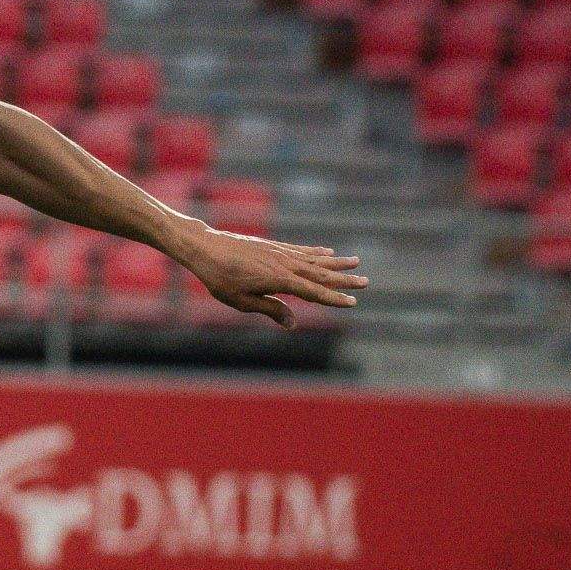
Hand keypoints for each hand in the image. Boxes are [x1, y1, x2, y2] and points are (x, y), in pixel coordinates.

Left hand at [171, 225, 368, 328]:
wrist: (205, 247)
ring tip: (356, 262)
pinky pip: (301, 249)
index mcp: (279, 280)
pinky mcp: (272, 246)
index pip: (313, 292)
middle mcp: (284, 264)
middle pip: (320, 273)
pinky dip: (316, 251)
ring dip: (336, 262)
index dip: (333, 298)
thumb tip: (293, 323)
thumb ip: (271, 309)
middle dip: (343, 279)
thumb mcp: (242, 300)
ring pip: (314, 259)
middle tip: (366, 282)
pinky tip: (328, 251)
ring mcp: (279, 252)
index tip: (352, 302)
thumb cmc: (219, 277)